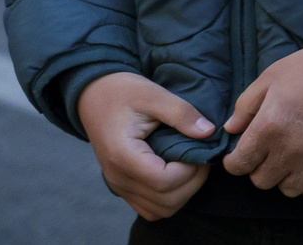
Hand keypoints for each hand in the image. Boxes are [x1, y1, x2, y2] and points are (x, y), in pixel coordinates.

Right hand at [76, 71, 214, 220]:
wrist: (93, 96)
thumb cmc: (122, 92)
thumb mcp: (153, 94)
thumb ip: (181, 113)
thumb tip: (209, 132)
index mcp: (123, 155)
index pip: (163, 182)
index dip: (189, 171)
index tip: (199, 150)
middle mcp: (118, 178)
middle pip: (164, 202)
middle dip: (191, 183)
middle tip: (201, 158)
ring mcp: (118, 186)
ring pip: (159, 211)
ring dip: (182, 194)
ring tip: (191, 166)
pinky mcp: (122, 187)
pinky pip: (149, 208)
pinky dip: (168, 199)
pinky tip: (177, 175)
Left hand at [222, 40, 302, 201]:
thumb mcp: (271, 77)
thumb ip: (245, 105)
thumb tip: (230, 130)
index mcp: (270, 125)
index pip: (239, 164)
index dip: (234, 162)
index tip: (240, 156)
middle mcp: (291, 148)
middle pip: (261, 181)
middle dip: (259, 168)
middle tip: (269, 152)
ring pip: (287, 190)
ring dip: (285, 177)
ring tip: (291, 158)